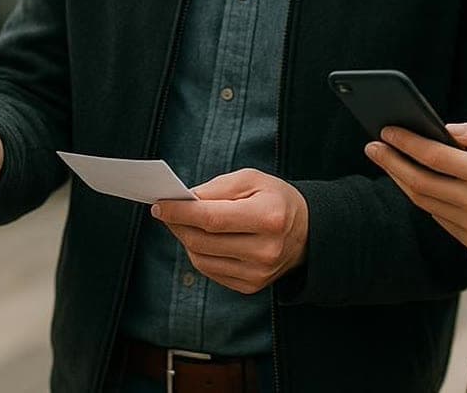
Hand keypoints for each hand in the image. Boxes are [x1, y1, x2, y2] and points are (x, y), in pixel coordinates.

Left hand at [150, 169, 308, 294]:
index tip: (159, 204)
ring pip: (201, 259)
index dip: (181, 212)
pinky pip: (210, 271)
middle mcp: (266, 250)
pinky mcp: (251, 287)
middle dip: (177, 224)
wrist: (306, 232)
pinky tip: (201, 238)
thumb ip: (216, 188)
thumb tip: (182, 200)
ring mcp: (259, 273)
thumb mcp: (251, 180)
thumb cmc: (275, 199)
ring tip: (183, 223)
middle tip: (165, 211)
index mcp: (269, 218)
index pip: (212, 218)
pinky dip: (199, 253)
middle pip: (203, 241)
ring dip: (185, 239)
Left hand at [365, 123, 466, 251]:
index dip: (407, 142)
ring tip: (387, 162)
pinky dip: (423, 199)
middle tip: (372, 146)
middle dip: (392, 162)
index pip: (436, 157)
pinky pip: (439, 218)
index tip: (387, 130)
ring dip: (402, 181)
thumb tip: (445, 129)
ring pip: (425, 202)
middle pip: (421, 182)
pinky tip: (413, 183)